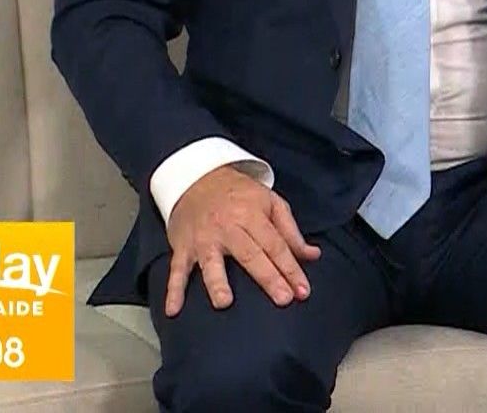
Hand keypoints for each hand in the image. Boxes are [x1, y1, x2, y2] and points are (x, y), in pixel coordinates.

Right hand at [163, 165, 319, 316]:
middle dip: (268, 277)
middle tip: (283, 299)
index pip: (275, 245)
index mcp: (252, 215)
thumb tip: (313, 255)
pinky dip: (174, 290)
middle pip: (250, 255)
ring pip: (211, 262)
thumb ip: (291, 231)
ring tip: (224, 302)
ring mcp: (203, 239)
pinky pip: (177, 270)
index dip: (290, 268)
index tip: (302, 290)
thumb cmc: (239, 194)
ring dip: (217, 282)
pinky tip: (173, 309)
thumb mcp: (270, 202)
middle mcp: (227, 228)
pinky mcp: (183, 247)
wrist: (198, 177)